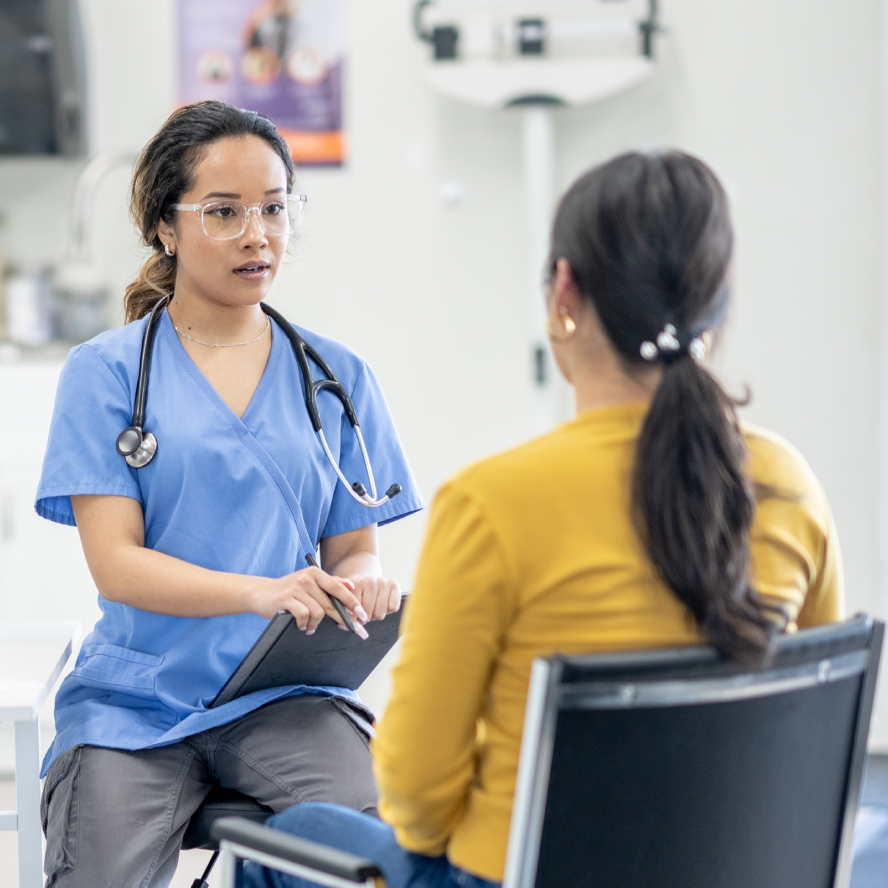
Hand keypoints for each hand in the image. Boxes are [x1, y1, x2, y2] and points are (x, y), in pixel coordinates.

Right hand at [251, 567, 368, 634]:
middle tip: (351, 630)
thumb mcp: (310, 582)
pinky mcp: (286, 599)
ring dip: (315, 625)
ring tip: (310, 628)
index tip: (363, 615)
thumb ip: (330, 583)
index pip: (339, 588)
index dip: (352, 602)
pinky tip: (302, 626)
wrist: (261, 592)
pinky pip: (304, 616)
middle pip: (331, 603)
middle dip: (342, 619)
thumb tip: (351, 587)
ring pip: (318, 612)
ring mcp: (296, 588)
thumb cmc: (289, 589)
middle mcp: (307, 578)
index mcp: (316, 573)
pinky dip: (304, 625)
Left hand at [347, 576, 401, 621]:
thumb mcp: (348, 599)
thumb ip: (344, 609)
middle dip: (366, 617)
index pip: (355, 610)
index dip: (355, 617)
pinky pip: (393, 607)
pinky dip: (389, 609)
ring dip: (377, 614)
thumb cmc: (358, 594)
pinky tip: (384, 603)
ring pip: (380, 613)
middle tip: (365, 611)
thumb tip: (346, 624)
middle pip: (368, 613)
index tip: (355, 617)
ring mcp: (383, 582)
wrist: (369, 582)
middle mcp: (370, 581)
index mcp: (356, 583)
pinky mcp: (395, 585)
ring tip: (374, 607)